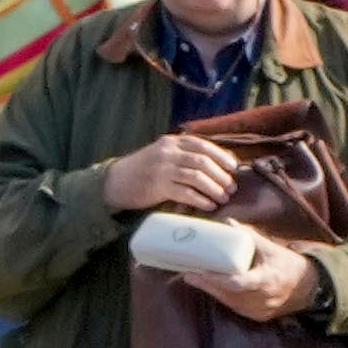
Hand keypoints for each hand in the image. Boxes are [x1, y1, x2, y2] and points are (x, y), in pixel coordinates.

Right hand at [101, 131, 246, 220]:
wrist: (114, 182)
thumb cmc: (142, 170)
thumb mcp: (161, 154)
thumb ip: (183, 155)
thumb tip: (215, 163)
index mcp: (171, 142)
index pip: (203, 145)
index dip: (222, 156)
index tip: (233, 167)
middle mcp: (167, 152)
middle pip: (203, 161)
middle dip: (221, 176)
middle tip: (231, 188)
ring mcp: (162, 169)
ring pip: (197, 177)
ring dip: (214, 189)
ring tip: (223, 198)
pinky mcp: (157, 186)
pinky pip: (185, 193)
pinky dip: (200, 200)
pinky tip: (208, 205)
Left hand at [204, 229, 319, 320]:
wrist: (309, 289)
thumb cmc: (289, 266)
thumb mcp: (273, 249)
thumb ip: (251, 237)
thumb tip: (229, 223)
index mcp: (266, 280)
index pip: (237, 282)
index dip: (216, 279)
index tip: (199, 272)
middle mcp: (260, 299)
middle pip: (226, 293)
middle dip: (206, 283)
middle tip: (188, 272)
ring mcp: (257, 310)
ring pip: (228, 301)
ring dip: (211, 290)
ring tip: (193, 277)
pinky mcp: (255, 316)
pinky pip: (234, 306)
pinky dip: (223, 296)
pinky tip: (211, 287)